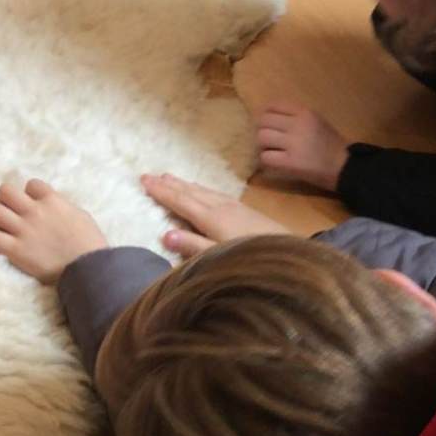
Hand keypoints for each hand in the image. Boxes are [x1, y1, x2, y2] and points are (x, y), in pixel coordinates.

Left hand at [0, 178, 105, 282]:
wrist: (88, 269)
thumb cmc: (89, 243)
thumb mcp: (79, 215)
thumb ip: (61, 206)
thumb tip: (51, 205)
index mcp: (52, 200)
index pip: (31, 184)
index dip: (31, 194)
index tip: (34, 204)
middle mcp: (34, 211)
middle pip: (5, 191)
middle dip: (6, 199)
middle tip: (11, 211)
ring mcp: (23, 230)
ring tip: (2, 226)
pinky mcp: (15, 250)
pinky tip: (0, 243)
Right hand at [141, 172, 289, 257]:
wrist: (291, 255)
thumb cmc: (252, 260)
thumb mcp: (220, 257)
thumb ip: (193, 246)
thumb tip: (163, 234)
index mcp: (211, 218)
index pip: (180, 201)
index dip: (161, 191)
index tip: (144, 180)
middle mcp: (220, 207)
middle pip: (190, 192)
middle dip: (169, 184)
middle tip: (150, 175)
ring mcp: (233, 206)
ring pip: (203, 190)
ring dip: (184, 184)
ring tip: (170, 177)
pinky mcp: (244, 209)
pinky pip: (214, 193)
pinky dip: (201, 189)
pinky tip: (202, 190)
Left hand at [256, 103, 348, 191]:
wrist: (345, 167)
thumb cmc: (330, 144)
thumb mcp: (316, 121)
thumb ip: (295, 116)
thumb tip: (266, 115)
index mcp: (305, 113)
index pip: (273, 106)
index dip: (265, 115)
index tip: (267, 124)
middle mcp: (298, 125)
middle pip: (263, 121)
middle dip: (262, 130)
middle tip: (268, 140)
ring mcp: (294, 144)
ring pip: (261, 138)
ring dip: (263, 146)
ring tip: (271, 151)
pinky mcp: (290, 162)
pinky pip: (265, 157)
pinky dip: (267, 160)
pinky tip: (276, 162)